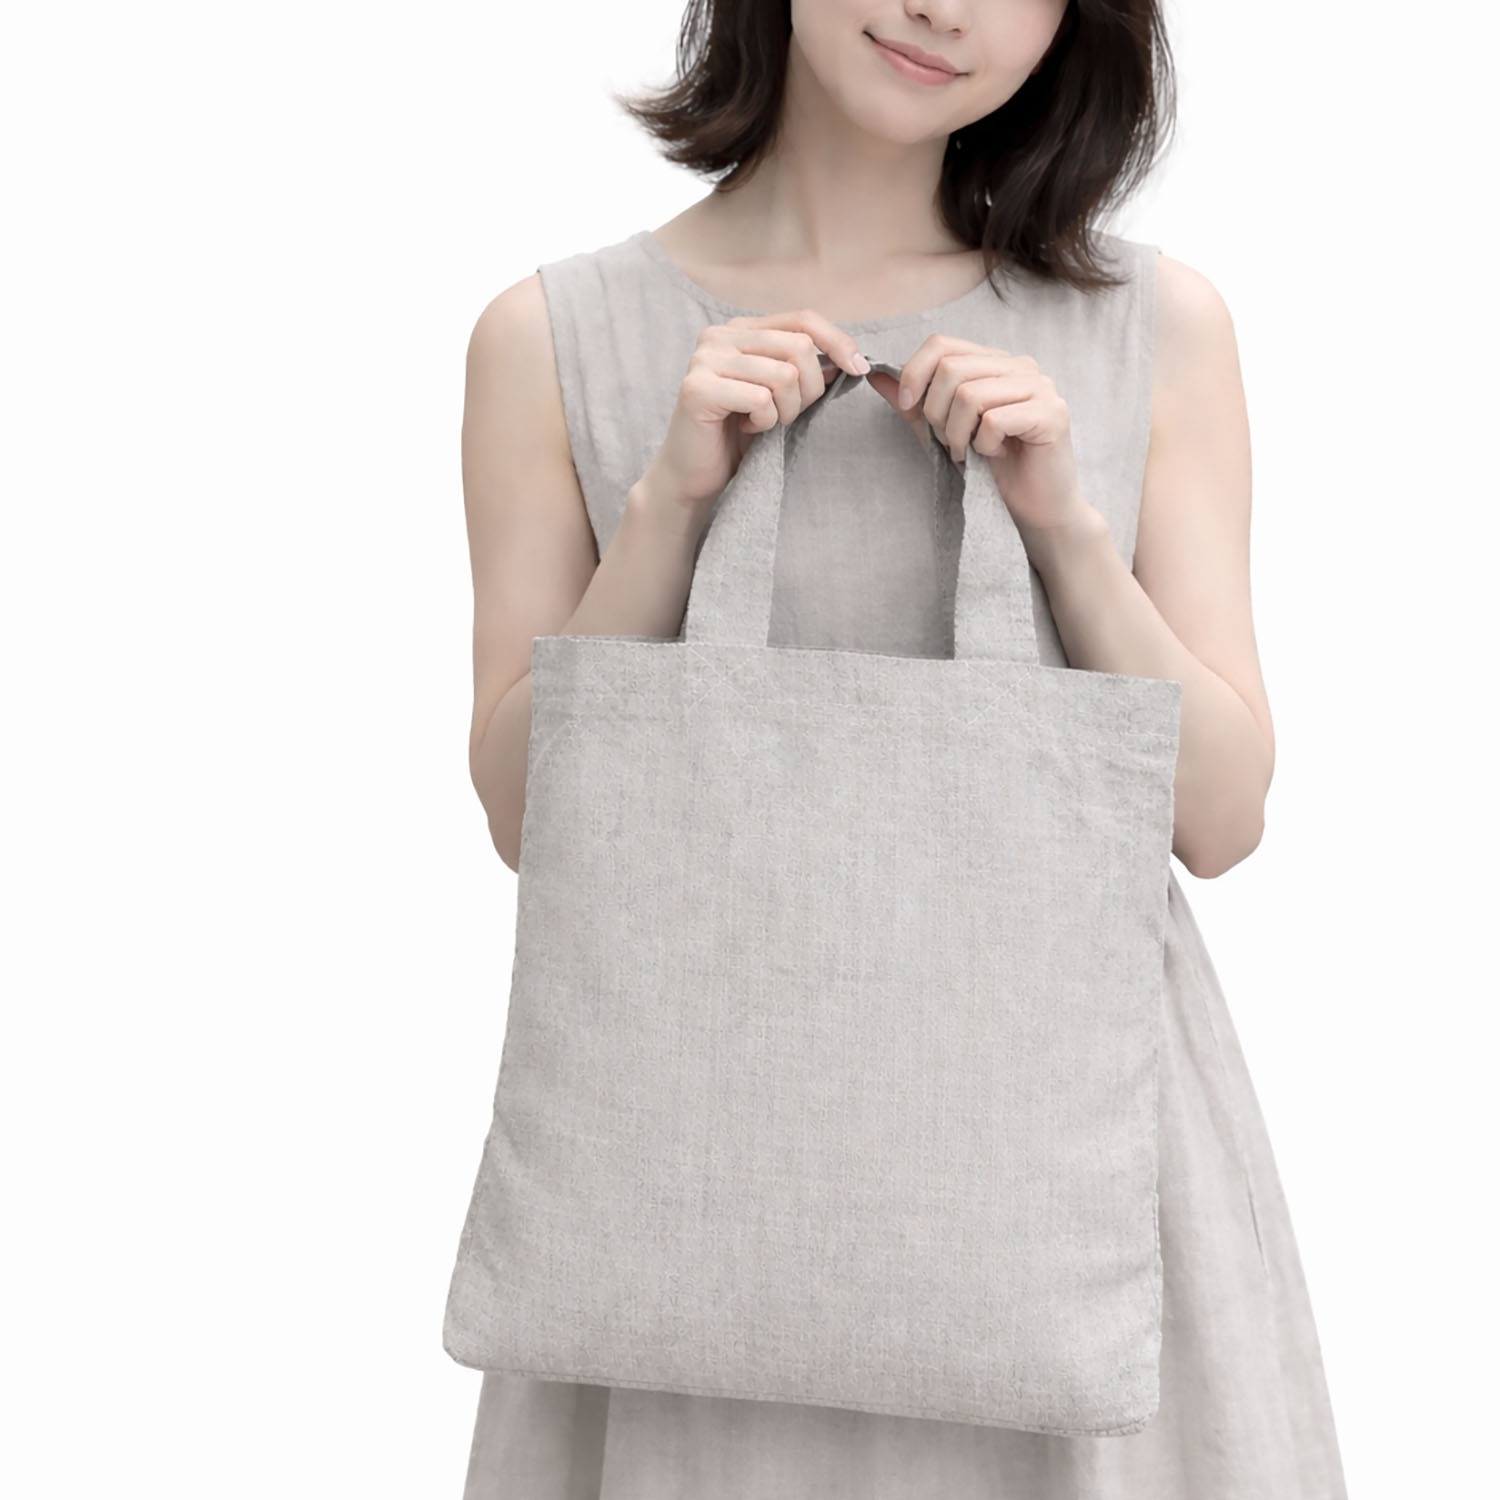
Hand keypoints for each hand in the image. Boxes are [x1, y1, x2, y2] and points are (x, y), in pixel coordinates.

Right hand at [636, 312, 870, 518]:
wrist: (694, 476)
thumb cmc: (738, 436)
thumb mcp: (780, 395)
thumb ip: (805, 370)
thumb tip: (850, 358)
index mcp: (741, 329)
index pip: (802, 318)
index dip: (837, 341)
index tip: (859, 369)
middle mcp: (719, 336)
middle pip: (798, 347)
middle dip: (809, 390)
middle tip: (786, 416)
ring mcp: (704, 359)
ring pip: (783, 375)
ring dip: (786, 411)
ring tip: (764, 424)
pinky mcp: (697, 389)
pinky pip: (760, 400)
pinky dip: (764, 423)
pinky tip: (746, 429)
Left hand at [866, 334, 1091, 534]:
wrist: (1033, 509)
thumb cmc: (989, 469)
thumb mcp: (940, 432)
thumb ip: (912, 404)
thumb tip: (875, 375)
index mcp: (994, 362)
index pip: (941, 344)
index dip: (914, 374)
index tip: (907, 407)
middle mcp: (1020, 366)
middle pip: (951, 368)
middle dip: (935, 413)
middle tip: (949, 443)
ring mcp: (1040, 387)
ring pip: (970, 395)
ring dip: (957, 434)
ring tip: (969, 452)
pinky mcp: (1052, 413)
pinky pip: (994, 420)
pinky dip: (983, 446)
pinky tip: (996, 455)